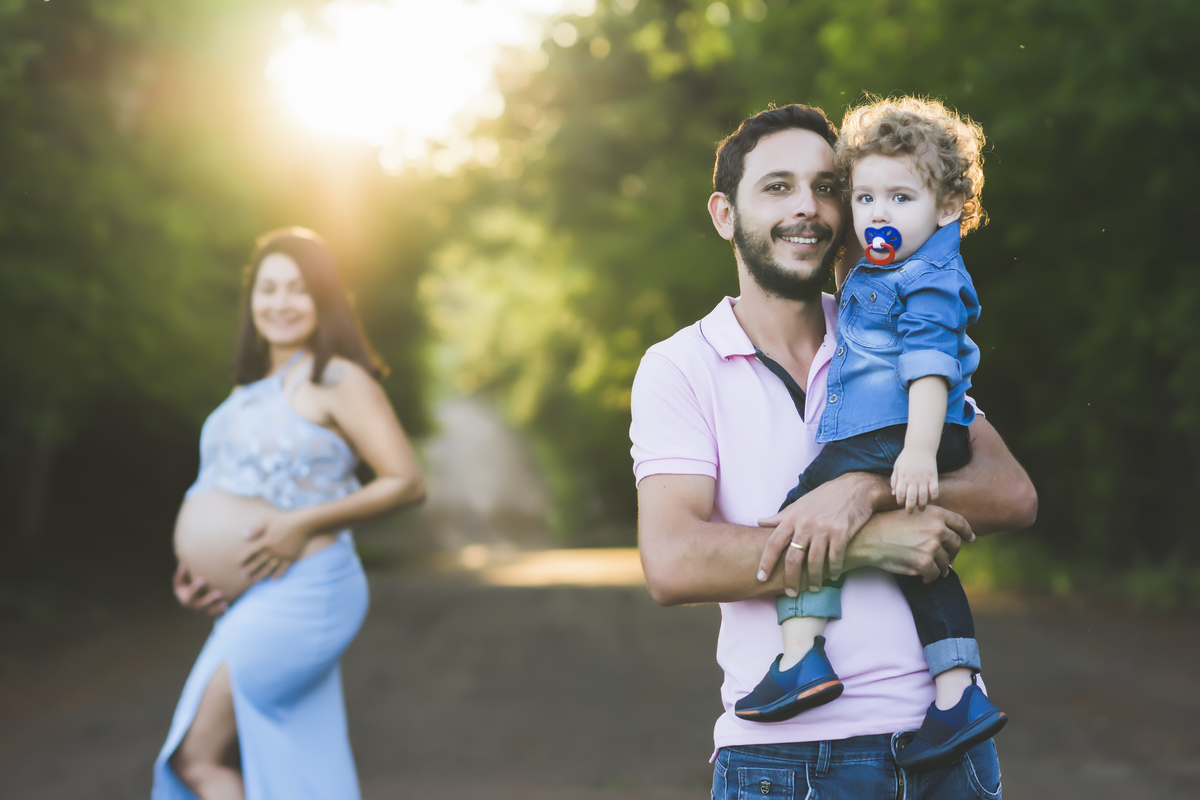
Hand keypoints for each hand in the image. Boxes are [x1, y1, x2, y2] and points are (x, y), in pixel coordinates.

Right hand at [173, 563, 227, 615]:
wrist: (197, 593)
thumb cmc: (189, 581)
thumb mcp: (184, 578)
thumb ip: (183, 573)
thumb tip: (183, 564)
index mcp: (183, 595)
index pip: (188, 592)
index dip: (195, 588)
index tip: (203, 580)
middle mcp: (191, 604)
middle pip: (199, 603)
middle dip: (208, 599)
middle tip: (219, 593)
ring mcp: (200, 610)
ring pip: (208, 610)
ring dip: (216, 606)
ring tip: (225, 602)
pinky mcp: (209, 612)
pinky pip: (216, 614)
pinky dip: (221, 611)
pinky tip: (227, 606)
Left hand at [238, 510, 311, 582]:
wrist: (302, 523)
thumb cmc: (284, 520)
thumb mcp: (268, 521)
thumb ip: (256, 529)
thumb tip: (244, 536)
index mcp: (266, 541)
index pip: (252, 551)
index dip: (244, 557)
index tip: (238, 563)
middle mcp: (273, 550)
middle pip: (259, 561)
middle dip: (250, 569)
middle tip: (244, 575)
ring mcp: (282, 555)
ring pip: (269, 567)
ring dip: (262, 574)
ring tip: (255, 580)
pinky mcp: (290, 557)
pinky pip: (283, 568)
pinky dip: (278, 574)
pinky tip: (273, 579)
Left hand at [756, 473, 888, 594]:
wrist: (854, 488)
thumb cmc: (824, 497)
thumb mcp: (799, 504)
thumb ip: (780, 516)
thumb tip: (760, 521)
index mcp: (792, 518)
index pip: (773, 543)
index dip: (766, 562)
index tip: (760, 577)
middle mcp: (806, 525)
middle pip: (793, 558)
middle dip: (790, 579)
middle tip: (790, 592)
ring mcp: (824, 529)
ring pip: (814, 562)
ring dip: (813, 579)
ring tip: (813, 588)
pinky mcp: (842, 533)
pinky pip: (835, 558)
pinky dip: (833, 570)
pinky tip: (832, 576)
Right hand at [846, 505, 973, 582]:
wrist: (868, 538)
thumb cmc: (885, 526)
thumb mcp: (910, 514)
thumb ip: (930, 521)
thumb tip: (946, 534)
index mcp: (934, 513)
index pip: (960, 523)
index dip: (967, 532)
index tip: (970, 539)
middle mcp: (937, 528)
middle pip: (956, 544)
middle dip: (952, 553)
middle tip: (945, 559)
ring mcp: (932, 546)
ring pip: (945, 562)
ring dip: (940, 568)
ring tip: (930, 569)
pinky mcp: (925, 563)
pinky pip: (935, 574)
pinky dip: (930, 577)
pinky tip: (922, 576)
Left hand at [891, 447, 938, 512]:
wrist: (920, 447)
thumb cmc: (906, 457)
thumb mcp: (896, 467)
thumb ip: (894, 480)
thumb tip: (893, 494)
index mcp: (903, 477)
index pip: (900, 494)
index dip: (900, 501)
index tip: (901, 504)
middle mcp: (913, 480)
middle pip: (911, 498)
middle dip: (910, 508)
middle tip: (909, 513)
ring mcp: (924, 479)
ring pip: (923, 497)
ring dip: (922, 505)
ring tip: (921, 510)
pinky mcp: (933, 477)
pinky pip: (934, 491)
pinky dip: (934, 498)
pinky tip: (932, 501)